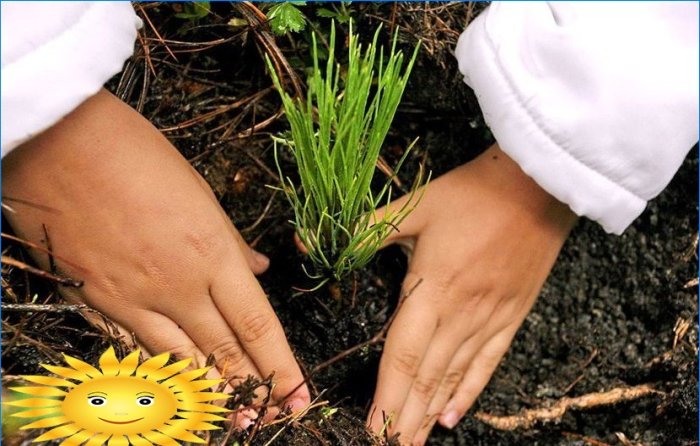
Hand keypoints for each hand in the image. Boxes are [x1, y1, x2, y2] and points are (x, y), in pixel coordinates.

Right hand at [2, 90, 309, 418]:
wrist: (61, 143)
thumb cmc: (136, 155)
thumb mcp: (199, 191)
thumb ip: (230, 241)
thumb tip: (256, 269)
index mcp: (211, 253)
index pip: (258, 324)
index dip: (281, 366)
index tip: (299, 395)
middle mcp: (178, 285)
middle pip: (224, 351)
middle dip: (252, 391)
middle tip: (269, 420)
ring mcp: (133, 298)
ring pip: (179, 360)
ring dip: (208, 392)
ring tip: (230, 417)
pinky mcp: (94, 302)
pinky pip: (133, 350)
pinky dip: (156, 374)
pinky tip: (171, 390)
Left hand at [367, 144, 576, 444]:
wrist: (539, 186)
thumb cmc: (473, 193)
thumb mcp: (415, 205)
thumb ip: (364, 231)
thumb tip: (308, 239)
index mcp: (432, 287)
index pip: (403, 356)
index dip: (386, 397)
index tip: (373, 429)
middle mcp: (460, 313)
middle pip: (426, 377)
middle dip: (404, 418)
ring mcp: (490, 318)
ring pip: (454, 377)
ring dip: (430, 413)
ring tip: (413, 444)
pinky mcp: (512, 316)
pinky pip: (488, 363)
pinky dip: (469, 393)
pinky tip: (452, 417)